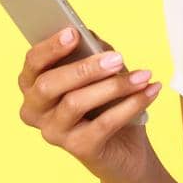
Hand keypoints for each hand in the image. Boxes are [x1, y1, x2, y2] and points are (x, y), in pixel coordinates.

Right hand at [17, 27, 164, 182]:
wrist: (125, 148)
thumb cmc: (106, 102)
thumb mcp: (99, 71)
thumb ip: (90, 51)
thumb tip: (88, 36)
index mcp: (34, 85)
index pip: (33, 63)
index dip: (50, 47)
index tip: (73, 33)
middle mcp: (35, 111)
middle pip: (48, 85)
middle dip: (84, 68)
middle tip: (117, 58)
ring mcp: (54, 133)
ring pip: (75, 103)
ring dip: (114, 86)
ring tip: (143, 76)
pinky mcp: (79, 149)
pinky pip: (103, 124)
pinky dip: (131, 105)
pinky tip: (150, 91)